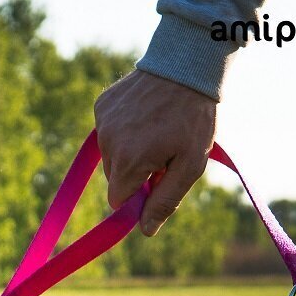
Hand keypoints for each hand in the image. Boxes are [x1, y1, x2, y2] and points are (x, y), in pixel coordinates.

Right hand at [94, 70, 216, 236]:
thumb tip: (145, 230)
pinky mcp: (101, 106)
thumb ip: (165, 200)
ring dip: (129, 152)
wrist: (187, 64)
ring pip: (110, 156)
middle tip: (163, 153)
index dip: (138, 197)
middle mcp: (108, 144)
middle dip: (135, 173)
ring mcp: (102, 123)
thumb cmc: (194, 118)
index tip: (156, 183)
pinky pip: (107, 132)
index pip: (118, 199)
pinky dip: (123, 130)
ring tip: (155, 130)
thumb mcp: (190, 164)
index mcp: (129, 162)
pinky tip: (144, 115)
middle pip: (114, 179)